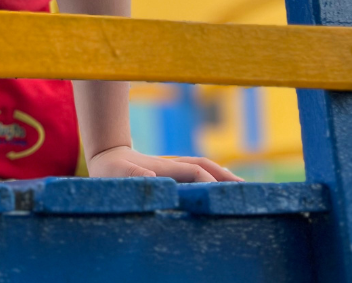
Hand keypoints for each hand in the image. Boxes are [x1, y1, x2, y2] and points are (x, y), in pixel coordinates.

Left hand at [87, 145, 242, 181]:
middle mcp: (171, 165)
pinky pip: (197, 173)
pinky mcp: (170, 173)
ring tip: (241, 189)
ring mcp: (172, 168)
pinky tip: (220, 188)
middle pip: (204, 166)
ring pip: (202, 168)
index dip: (209, 181)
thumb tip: (153, 177)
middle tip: (247, 190)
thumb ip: (133, 174)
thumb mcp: (116, 174)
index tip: (223, 196)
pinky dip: (212, 178)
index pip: (194, 171)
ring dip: (221, 176)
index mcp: (163, 167)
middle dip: (224, 176)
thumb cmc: (109, 170)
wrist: (104, 156)